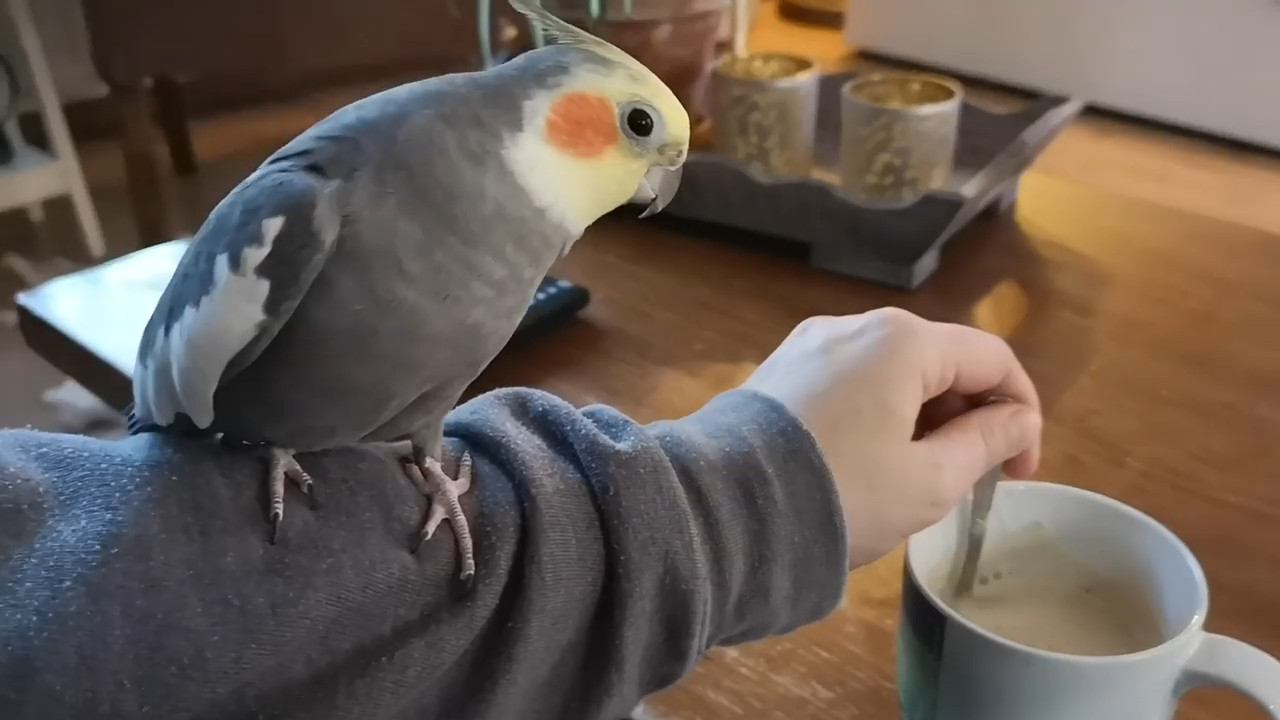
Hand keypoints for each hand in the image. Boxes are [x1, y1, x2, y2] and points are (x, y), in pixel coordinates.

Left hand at [744, 308, 1042, 567]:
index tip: (1020, 473)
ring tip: (918, 478)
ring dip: (923, 416)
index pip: (992, 358)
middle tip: (971, 479)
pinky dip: (878, 413)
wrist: (723, 512)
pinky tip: (869, 462)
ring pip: (893, 371)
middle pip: (940, 359)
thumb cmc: (841, 495)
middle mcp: (855, 325)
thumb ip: (985, 442)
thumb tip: (1018, 418)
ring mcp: (809, 344)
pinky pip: (850, 381)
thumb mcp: (928, 481)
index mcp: (902, 340)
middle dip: (969, 415)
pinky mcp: (779, 370)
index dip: (1021, 412)